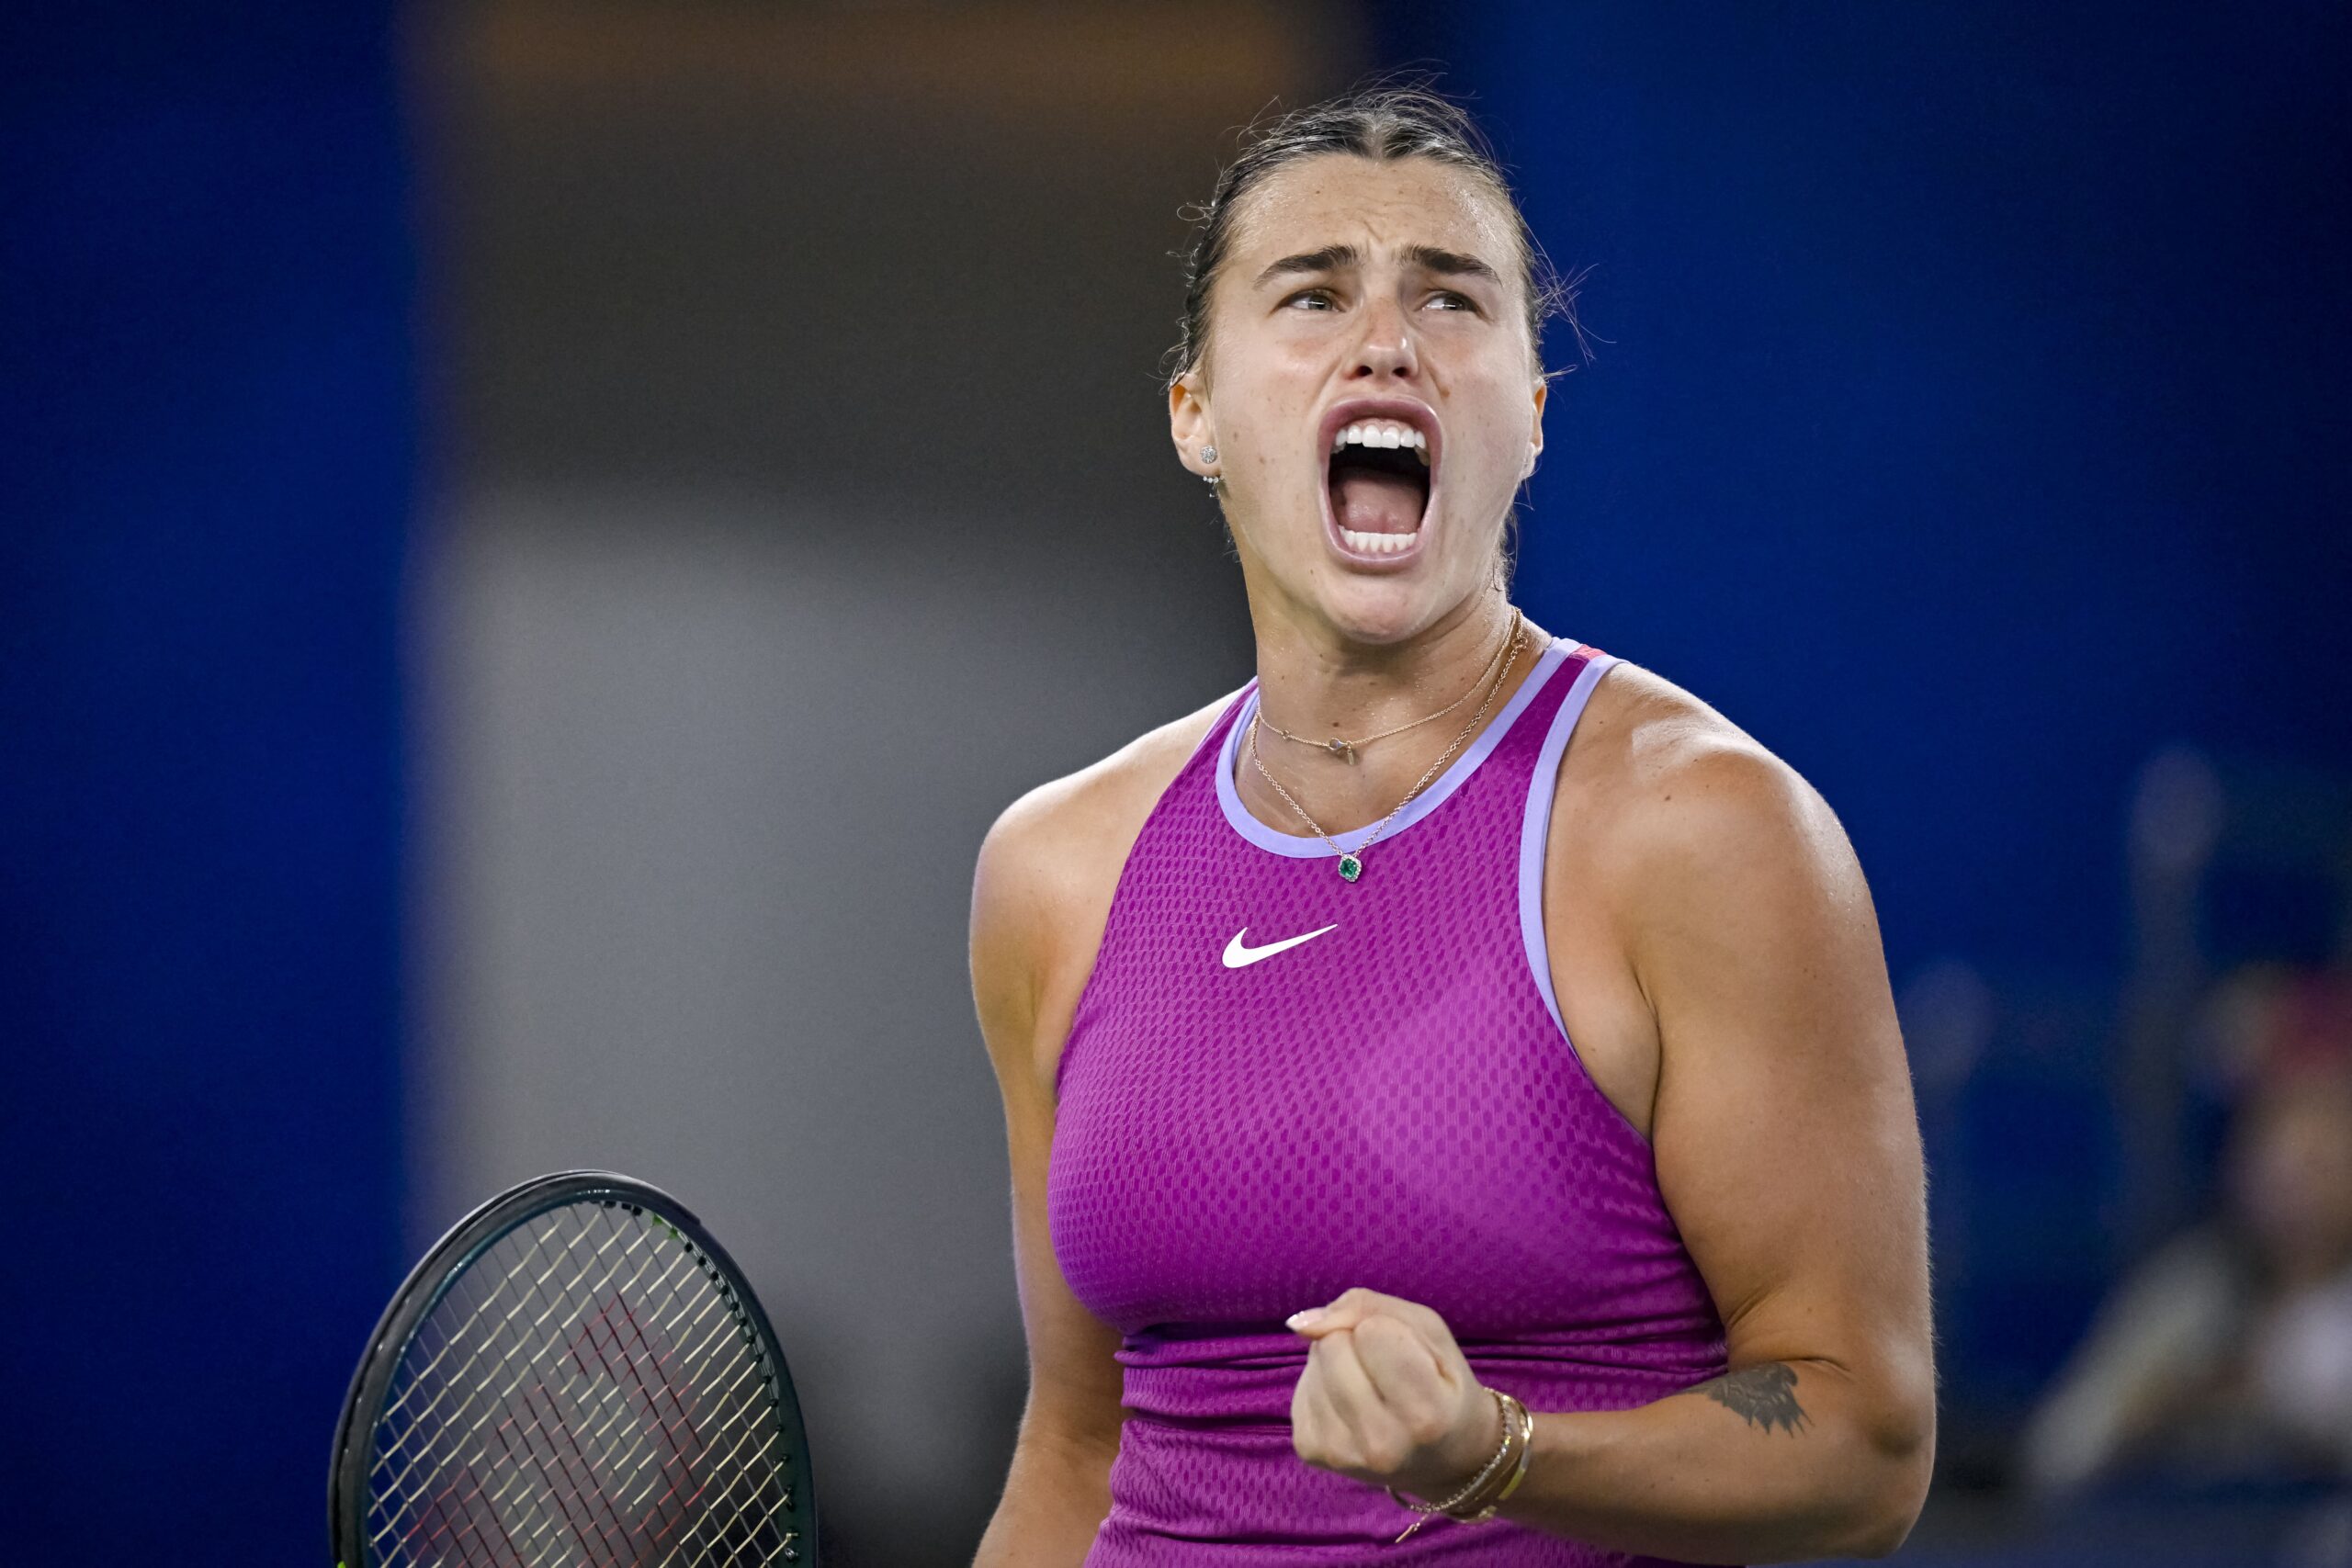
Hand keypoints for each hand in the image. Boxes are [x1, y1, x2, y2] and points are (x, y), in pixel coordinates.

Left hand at [1286, 1287, 1503, 1500]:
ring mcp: (1342, 1454)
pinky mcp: (1312, 1451)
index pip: (1372, 1331)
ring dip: (1336, 1362)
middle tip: (1385, 1370)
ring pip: (1313, 1362)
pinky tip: (1349, 1404)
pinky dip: (1321, 1384)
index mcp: (1426, 1414)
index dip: (1388, 1328)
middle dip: (1354, 1340)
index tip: (1410, 1355)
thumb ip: (1367, 1307)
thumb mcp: (1427, 1331)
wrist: (1444, 1455)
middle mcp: (1382, 1444)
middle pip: (1332, 1344)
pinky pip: (1298, 1388)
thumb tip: (1300, 1324)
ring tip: (1369, 1388)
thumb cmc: (1442, 1384)